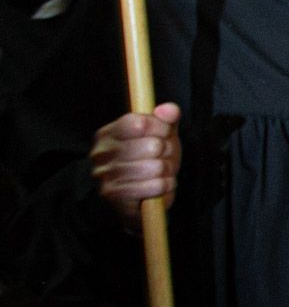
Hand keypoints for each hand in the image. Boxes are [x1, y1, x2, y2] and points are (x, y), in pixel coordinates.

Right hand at [90, 103, 182, 223]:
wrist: (140, 196)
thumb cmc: (150, 160)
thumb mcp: (160, 135)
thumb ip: (167, 119)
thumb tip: (168, 110)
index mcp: (108, 134)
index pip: (137, 123)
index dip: (160, 127)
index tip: (165, 134)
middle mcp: (101, 153)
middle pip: (151, 146)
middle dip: (166, 152)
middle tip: (163, 157)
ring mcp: (105, 176)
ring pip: (154, 168)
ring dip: (167, 170)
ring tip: (161, 171)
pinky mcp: (114, 196)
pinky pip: (154, 186)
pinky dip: (165, 185)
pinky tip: (161, 184)